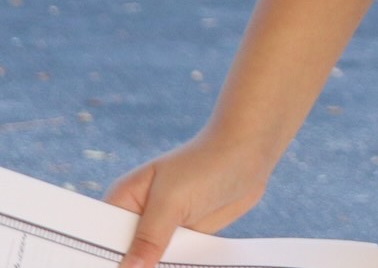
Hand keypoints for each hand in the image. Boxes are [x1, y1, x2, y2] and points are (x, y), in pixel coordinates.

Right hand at [106, 133, 274, 267]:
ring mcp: (161, 228)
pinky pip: (174, 262)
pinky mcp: (185, 236)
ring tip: (168, 266)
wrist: (249, 153)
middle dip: (129, 267)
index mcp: (122, 200)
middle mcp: (138, 216)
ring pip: (149, 263)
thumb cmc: (206, 164)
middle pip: (123, 255)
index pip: (99, 238)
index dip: (98, 260)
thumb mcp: (172, 201)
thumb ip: (149, 238)